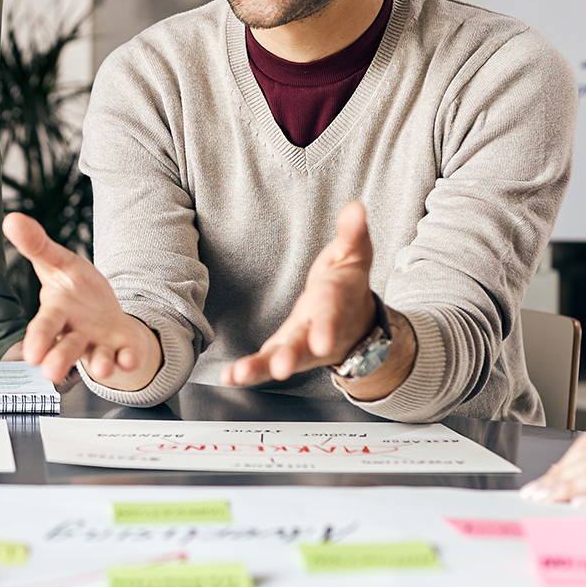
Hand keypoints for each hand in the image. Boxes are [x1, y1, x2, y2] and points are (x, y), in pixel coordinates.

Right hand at [6, 213, 160, 388]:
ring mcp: (101, 345)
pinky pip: (127, 357)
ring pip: (97, 358)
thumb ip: (37, 246)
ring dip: (101, 364)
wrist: (107, 315)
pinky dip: (129, 359)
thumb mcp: (59, 263)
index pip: (45, 326)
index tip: (31, 354)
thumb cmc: (77, 292)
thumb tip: (11, 219)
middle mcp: (76, 335)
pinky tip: (129, 359)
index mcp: (58, 314)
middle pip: (67, 349)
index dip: (38, 339)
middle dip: (60, 360)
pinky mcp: (124, 350)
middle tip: (50, 372)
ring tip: (102, 367)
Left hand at [223, 202, 384, 387]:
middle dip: (292, 356)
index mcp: (335, 305)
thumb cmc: (348, 285)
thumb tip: (356, 208)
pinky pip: (265, 364)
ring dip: (261, 369)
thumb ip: (353, 233)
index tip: (321, 340)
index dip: (326, 327)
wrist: (355, 324)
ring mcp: (300, 346)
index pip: (331, 315)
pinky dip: (249, 372)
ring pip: (281, 359)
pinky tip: (229, 378)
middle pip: (304, 346)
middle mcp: (317, 331)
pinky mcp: (283, 352)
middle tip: (282, 369)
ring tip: (239, 376)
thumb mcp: (355, 255)